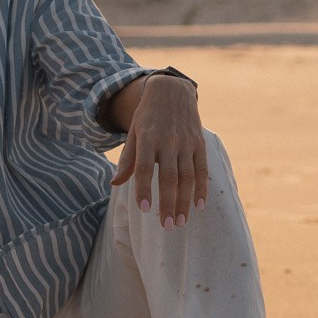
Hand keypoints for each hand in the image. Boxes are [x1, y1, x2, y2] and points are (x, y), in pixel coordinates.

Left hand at [109, 74, 206, 226]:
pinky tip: (199, 205)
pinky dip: (201, 188)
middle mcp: (168, 141)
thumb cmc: (147, 117)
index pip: (144, 168)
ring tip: (180, 222)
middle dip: (168, 203)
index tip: (144, 209)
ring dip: (184, 201)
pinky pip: (202, 169)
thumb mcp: (133, 133)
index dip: (143, 188)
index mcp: (148, 138)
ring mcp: (186, 142)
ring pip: (187, 177)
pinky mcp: (200, 143)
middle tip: (166, 225)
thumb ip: (127, 159)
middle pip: (169, 177)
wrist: (172, 91)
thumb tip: (115, 183)